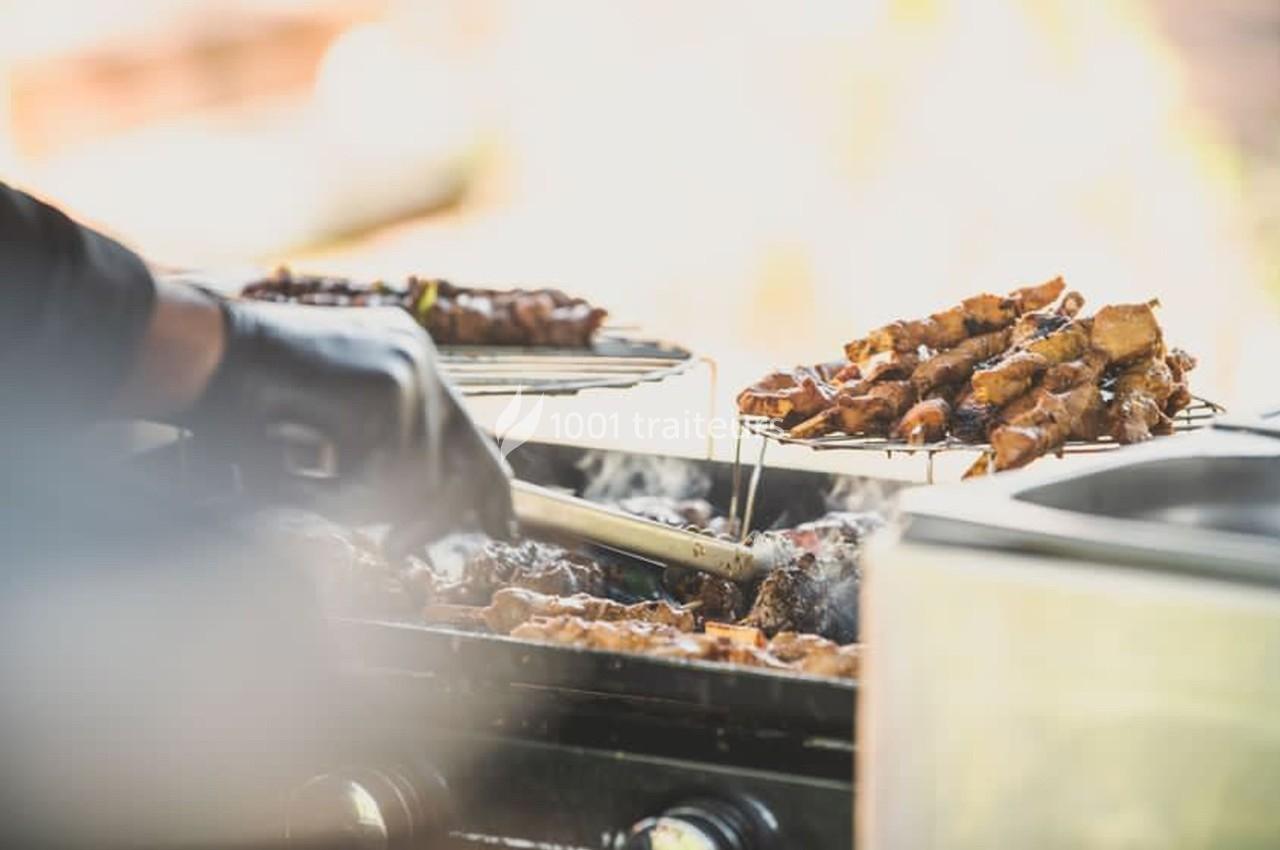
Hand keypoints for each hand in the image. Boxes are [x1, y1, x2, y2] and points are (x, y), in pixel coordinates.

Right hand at [180, 297, 513, 545]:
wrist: (195, 353)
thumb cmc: (243, 400)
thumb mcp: (326, 432)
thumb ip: (379, 462)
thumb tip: (415, 529)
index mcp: (407, 360)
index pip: (469, 436)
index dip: (490, 489)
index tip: (502, 529)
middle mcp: (419, 358)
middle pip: (463, 463)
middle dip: (434, 520)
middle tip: (397, 552)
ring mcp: (409, 369)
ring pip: (417, 481)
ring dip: (358, 503)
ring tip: (303, 476)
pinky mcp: (388, 388)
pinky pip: (382, 478)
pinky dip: (336, 493)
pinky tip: (295, 465)